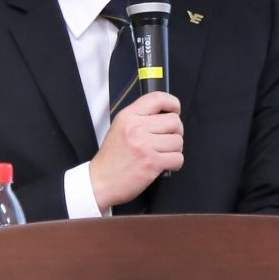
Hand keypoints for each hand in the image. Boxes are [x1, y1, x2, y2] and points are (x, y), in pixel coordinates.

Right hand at [90, 92, 181, 208]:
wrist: (100, 181)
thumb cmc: (111, 158)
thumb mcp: (119, 128)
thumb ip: (139, 118)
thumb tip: (164, 115)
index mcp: (128, 116)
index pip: (157, 98)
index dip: (172, 103)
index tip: (175, 110)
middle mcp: (136, 128)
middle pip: (174, 121)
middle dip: (176, 131)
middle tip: (168, 139)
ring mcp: (144, 145)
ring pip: (178, 141)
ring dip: (175, 149)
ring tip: (164, 154)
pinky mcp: (152, 163)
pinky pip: (178, 158)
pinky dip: (175, 163)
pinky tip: (165, 164)